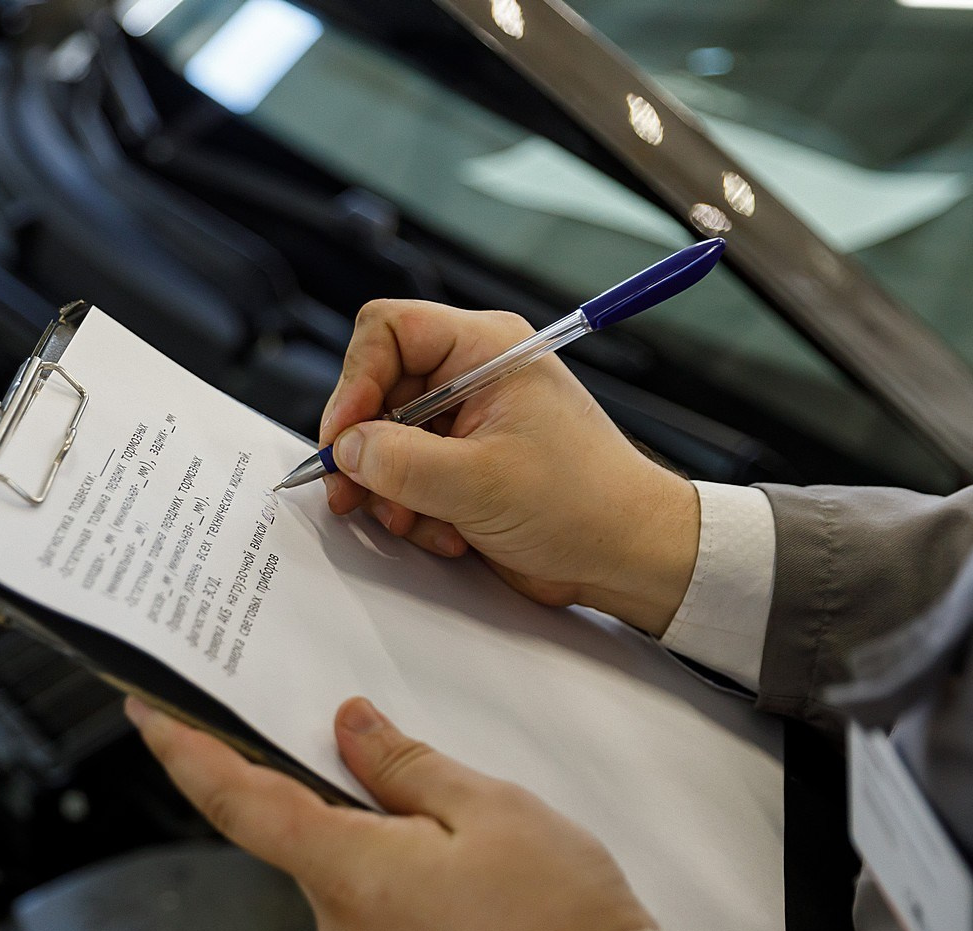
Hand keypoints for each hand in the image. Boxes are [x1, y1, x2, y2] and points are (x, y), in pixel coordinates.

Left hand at [126, 694, 653, 930]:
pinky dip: (396, 876)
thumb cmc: (558, 916)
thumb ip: (403, 764)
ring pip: (344, 872)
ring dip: (376, 836)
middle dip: (330, 788)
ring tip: (457, 823)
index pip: (238, 803)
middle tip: (377, 746)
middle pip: (300, 834)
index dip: (185, 753)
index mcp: (348, 874)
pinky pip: (374, 910)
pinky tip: (457, 868)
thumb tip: (349, 726)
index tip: (147, 714)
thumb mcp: (487, 808)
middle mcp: (338, 929)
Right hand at [321, 300, 700, 635]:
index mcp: (485, 350)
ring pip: (388, 443)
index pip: (389, 332)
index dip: (355, 380)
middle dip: (369, 451)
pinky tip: (449, 533)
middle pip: (379, 392)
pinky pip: (411, 478)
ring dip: (393, 491)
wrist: (628, 555)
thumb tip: (347, 449)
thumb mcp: (477, 483)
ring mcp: (469, 424)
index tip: (345, 435)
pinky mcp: (467, 466)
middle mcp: (474, 378)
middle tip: (354, 492)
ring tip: (420, 521)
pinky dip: (416, 510)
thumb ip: (399, 463)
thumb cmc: (586, 503)